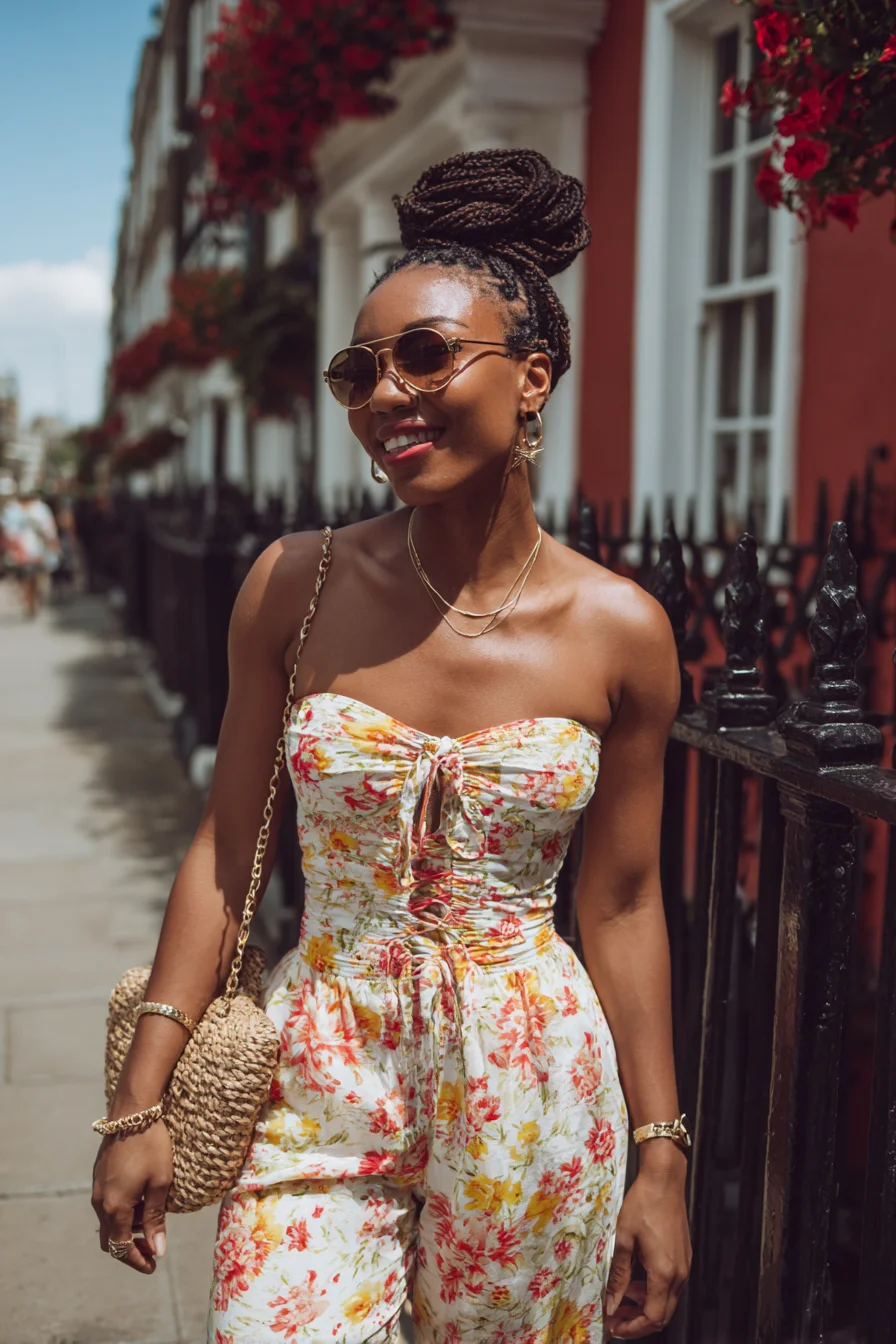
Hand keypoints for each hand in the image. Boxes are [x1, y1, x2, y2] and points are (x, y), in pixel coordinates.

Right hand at [91, 1119, 173, 1273]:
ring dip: (127, 1230)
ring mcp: (97, 1188)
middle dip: (130, 1250)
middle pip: (111, 1239)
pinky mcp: (98, 1176)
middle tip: (151, 1251)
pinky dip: (122, 1213)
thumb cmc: (152, 1146)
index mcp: (115, 1207)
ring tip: (151, 1224)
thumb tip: (158, 1251)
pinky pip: (107, 1205)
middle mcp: (100, 1202)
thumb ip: (156, 1218)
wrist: (132, 1112)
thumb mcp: (161, 1182)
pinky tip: (140, 1203)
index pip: (122, 1247)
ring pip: (109, 1222)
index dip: (137, 1261)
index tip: (153, 1266)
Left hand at [603, 1148, 691, 1337]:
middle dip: (638, 1322)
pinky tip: (637, 1281)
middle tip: (616, 1318)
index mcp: (664, 1273)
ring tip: (622, 1298)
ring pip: (667, 1301)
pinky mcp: (683, 1258)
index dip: (632, 1328)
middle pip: (662, 1315)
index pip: (652, 1317)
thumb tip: (611, 1303)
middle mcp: (679, 1275)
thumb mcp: (624, 1240)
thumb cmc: (643, 1204)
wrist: (665, 1180)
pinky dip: (653, 1291)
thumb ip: (619, 1276)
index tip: (615, 1327)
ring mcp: (684, 1266)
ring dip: (645, 1306)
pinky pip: (670, 1286)